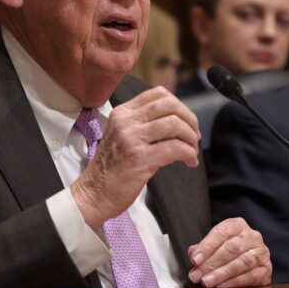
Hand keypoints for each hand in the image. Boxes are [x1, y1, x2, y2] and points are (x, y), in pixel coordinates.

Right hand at [71, 87, 199, 228]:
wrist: (94, 193)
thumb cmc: (111, 168)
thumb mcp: (121, 135)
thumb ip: (143, 124)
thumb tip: (177, 121)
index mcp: (122, 113)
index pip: (158, 93)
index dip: (180, 106)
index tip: (186, 122)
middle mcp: (126, 121)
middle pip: (170, 105)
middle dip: (190, 119)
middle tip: (194, 136)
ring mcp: (132, 138)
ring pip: (174, 124)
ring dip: (191, 137)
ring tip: (192, 150)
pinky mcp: (140, 158)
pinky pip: (175, 148)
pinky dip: (189, 153)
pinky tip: (190, 161)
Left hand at [187, 218, 271, 287]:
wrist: (248, 258)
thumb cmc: (227, 250)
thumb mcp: (214, 244)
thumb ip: (203, 248)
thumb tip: (194, 254)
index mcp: (237, 225)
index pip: (221, 233)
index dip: (207, 247)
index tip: (195, 260)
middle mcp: (252, 236)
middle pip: (232, 248)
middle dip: (212, 263)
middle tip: (198, 275)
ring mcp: (262, 252)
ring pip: (242, 262)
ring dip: (222, 273)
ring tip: (207, 281)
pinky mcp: (266, 269)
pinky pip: (252, 276)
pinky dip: (235, 282)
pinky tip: (222, 286)